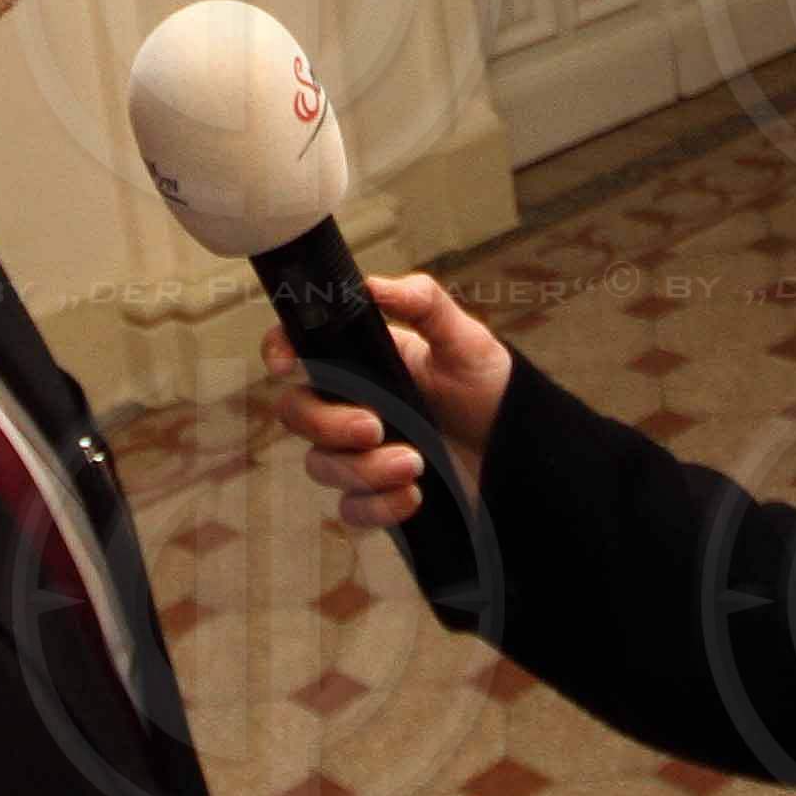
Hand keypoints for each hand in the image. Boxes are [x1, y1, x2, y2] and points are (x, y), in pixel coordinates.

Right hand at [262, 272, 513, 523]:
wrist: (517, 448)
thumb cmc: (485, 384)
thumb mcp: (463, 338)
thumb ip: (423, 303)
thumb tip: (374, 286)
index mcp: (360, 362)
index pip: (298, 351)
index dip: (278, 353)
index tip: (287, 365)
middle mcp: (349, 405)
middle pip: (296, 414)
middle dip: (327, 424)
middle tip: (375, 427)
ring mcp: (357, 453)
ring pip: (321, 466)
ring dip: (363, 470)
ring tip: (416, 463)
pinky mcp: (374, 494)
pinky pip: (350, 509)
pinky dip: (378, 506)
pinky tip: (413, 497)